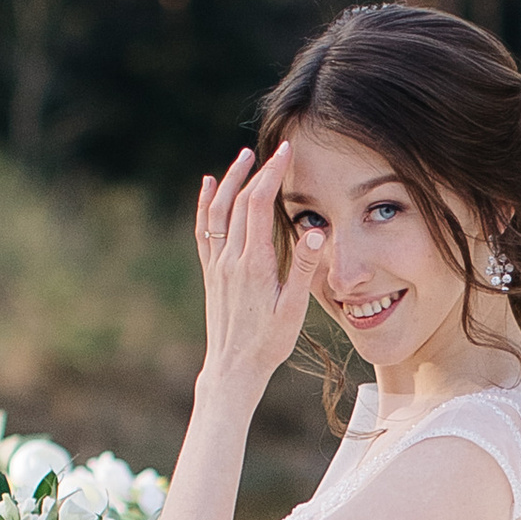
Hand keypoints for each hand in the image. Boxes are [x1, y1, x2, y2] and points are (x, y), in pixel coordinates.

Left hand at [195, 132, 316, 398]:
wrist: (233, 368)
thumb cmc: (268, 343)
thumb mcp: (293, 310)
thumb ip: (304, 269)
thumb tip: (316, 232)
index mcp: (254, 264)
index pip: (259, 205)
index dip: (272, 175)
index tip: (286, 152)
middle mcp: (231, 259)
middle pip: (239, 201)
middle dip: (256, 171)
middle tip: (274, 150)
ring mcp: (218, 264)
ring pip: (219, 210)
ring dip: (230, 180)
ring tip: (243, 157)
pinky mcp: (211, 272)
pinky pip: (205, 228)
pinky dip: (206, 203)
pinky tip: (208, 185)